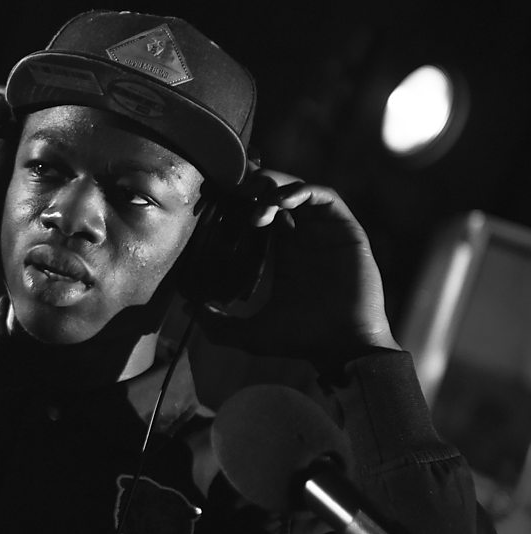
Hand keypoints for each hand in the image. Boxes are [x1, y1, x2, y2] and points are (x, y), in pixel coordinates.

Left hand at [198, 168, 401, 368]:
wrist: (340, 347)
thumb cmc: (301, 340)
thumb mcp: (250, 333)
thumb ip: (218, 324)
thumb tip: (187, 310)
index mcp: (283, 253)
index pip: (260, 213)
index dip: (240, 203)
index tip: (218, 202)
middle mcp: (304, 237)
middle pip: (278, 194)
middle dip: (255, 186)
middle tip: (235, 191)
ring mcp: (325, 232)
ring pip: (298, 190)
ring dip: (274, 188)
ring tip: (255, 203)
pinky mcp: (346, 230)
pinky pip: (325, 197)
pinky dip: (301, 191)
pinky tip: (280, 203)